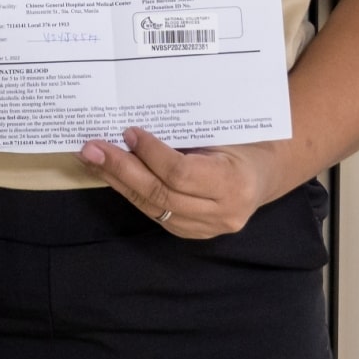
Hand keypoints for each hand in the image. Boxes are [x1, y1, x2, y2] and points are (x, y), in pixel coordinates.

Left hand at [78, 128, 287, 237]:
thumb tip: (136, 125)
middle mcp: (222, 213)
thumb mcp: (226, 131)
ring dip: (118, 181)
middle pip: (160, 193)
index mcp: (234, 184)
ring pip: (153, 206)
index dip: (151, 154)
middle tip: (91, 148)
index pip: (181, 173)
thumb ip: (188, 134)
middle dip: (121, 169)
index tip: (129, 131)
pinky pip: (154, 212)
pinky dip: (130, 192)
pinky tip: (111, 174)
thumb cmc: (247, 141)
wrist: (266, 171)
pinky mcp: (191, 233)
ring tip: (92, 159)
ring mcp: (206, 229)